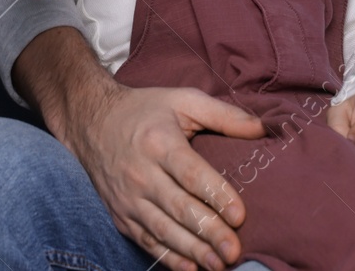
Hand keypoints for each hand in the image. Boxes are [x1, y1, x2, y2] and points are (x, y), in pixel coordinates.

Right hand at [61, 79, 266, 270]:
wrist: (91, 121)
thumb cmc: (146, 110)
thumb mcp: (184, 100)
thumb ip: (224, 115)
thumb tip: (263, 128)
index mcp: (160, 143)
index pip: (190, 174)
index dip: (216, 195)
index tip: (239, 215)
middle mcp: (141, 173)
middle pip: (178, 207)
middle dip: (208, 232)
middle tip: (234, 250)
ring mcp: (128, 198)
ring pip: (162, 229)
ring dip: (191, 250)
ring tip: (217, 264)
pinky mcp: (120, 215)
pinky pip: (145, 241)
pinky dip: (167, 257)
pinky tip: (190, 268)